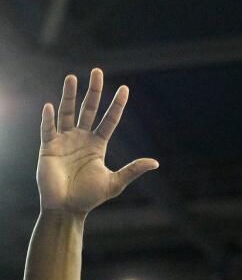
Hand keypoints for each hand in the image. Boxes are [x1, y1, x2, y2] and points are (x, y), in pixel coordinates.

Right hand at [37, 69, 157, 215]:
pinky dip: (48, 118)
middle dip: (94, 91)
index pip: (110, 120)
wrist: (67, 208)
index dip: (117, 105)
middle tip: (98, 71)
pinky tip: (51, 106)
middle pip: (89, 109)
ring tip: (72, 77)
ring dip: (69, 95)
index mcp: (98, 144)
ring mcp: (64, 141)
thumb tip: (156, 163)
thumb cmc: (90, 197)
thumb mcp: (115, 182)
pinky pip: (48, 129)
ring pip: (67, 112)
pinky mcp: (48, 147)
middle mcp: (81, 138)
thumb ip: (133, 170)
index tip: (125, 88)